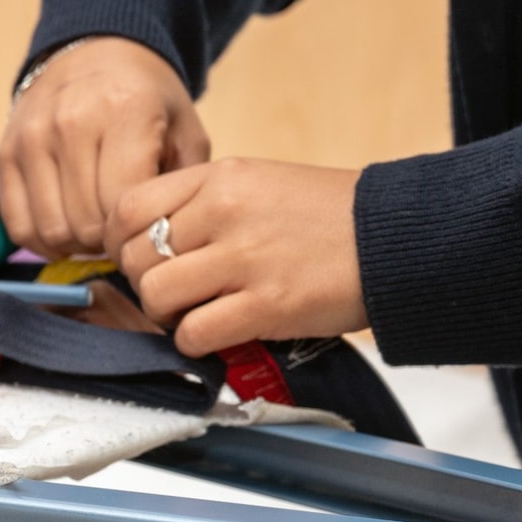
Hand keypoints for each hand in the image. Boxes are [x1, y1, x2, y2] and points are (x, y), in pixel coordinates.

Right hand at [0, 38, 210, 256]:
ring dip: (76, 244)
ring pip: (50, 230)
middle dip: (107, 241)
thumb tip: (161, 243)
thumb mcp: (186, 132)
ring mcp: (31, 138)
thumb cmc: (147, 101)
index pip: (123, 206)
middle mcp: (71, 122)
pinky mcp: (6, 154)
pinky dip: (42, 241)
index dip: (137, 233)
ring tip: (95, 230)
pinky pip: (17, 224)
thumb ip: (182, 188)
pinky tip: (65, 230)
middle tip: (122, 233)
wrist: (96, 54)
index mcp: (125, 111)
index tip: (147, 230)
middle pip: (85, 224)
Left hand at [109, 158, 368, 356]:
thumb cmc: (328, 218)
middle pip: (137, 259)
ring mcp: (245, 257)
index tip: (143, 262)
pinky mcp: (266, 304)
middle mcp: (224, 211)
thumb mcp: (260, 185)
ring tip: (199, 316)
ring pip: (156, 296)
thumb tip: (149, 244)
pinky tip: (221, 335)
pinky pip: (193, 333)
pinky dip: (196, 343)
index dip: (122, 244)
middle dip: (147, 286)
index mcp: (219, 178)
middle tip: (177, 297)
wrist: (399, 239)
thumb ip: (204, 206)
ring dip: (168, 318)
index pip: (127, 209)